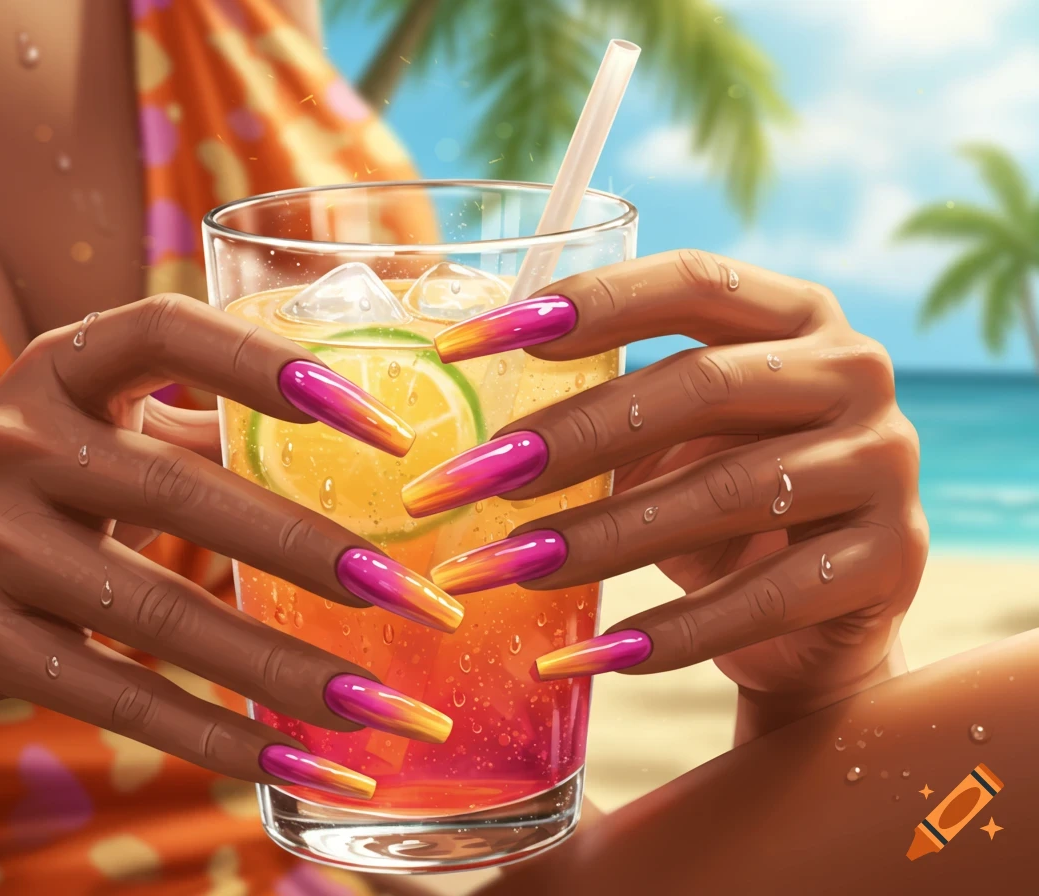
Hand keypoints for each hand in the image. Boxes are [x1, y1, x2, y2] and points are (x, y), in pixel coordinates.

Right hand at [0, 294, 460, 798]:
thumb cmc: (21, 488)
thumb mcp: (82, 430)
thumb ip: (189, 422)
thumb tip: (344, 433)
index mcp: (57, 370)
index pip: (167, 332)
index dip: (271, 363)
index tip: (380, 421)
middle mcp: (14, 443)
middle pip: (185, 495)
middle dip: (315, 551)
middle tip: (419, 600)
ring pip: (161, 614)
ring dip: (285, 669)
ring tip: (385, 708)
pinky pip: (118, 696)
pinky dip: (215, 736)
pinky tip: (297, 764)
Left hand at [401, 250, 928, 733]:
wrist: (819, 613)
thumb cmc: (718, 498)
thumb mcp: (669, 436)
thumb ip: (604, 403)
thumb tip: (466, 411)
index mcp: (795, 313)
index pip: (688, 281)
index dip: (582, 305)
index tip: (467, 345)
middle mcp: (852, 371)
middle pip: (698, 388)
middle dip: (568, 438)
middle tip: (469, 481)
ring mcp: (884, 462)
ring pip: (725, 494)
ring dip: (599, 538)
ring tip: (502, 568)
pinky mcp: (893, 559)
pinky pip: (764, 598)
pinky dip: (667, 633)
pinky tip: (585, 655)